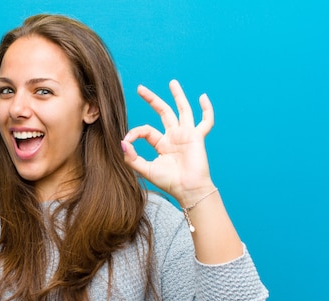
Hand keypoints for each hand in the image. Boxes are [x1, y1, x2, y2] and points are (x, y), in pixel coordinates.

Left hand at [121, 80, 215, 205]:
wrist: (187, 189)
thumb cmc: (169, 182)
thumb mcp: (146, 170)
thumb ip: (132, 158)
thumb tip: (122, 143)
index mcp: (162, 144)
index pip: (146, 130)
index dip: (135, 132)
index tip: (127, 140)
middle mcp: (174, 136)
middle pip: (162, 112)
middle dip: (152, 100)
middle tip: (140, 88)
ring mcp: (186, 135)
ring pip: (182, 110)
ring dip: (178, 96)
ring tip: (172, 82)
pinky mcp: (197, 137)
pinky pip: (205, 121)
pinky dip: (206, 109)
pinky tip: (202, 97)